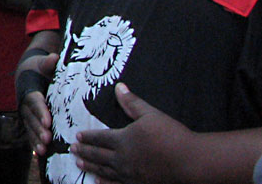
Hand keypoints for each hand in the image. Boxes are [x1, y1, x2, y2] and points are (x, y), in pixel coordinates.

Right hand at [18, 52, 58, 155]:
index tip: (48, 121)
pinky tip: (40, 154)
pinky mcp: (28, 121)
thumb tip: (54, 58)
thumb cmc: (38, 68)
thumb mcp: (42, 63)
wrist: (26, 73)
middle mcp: (25, 104)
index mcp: (29, 90)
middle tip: (48, 138)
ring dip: (36, 139)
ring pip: (30, 128)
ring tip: (44, 150)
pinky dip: (34, 143)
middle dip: (39, 129)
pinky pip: (30, 133)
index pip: (35, 102)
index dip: (41, 111)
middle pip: (32, 118)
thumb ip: (48, 63)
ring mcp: (25, 114)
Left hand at [70, 83, 191, 183]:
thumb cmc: (170, 134)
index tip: (77, 137)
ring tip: (79, 164)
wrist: (189, 161)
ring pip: (104, 170)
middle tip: (72, 150)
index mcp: (124, 140)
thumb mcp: (150, 114)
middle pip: (98, 155)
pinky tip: (97, 182)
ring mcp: (129, 174)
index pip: (100, 138)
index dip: (88, 137)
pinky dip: (104, 183)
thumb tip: (119, 87)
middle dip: (84, 152)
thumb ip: (132, 102)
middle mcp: (122, 159)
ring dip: (90, 166)